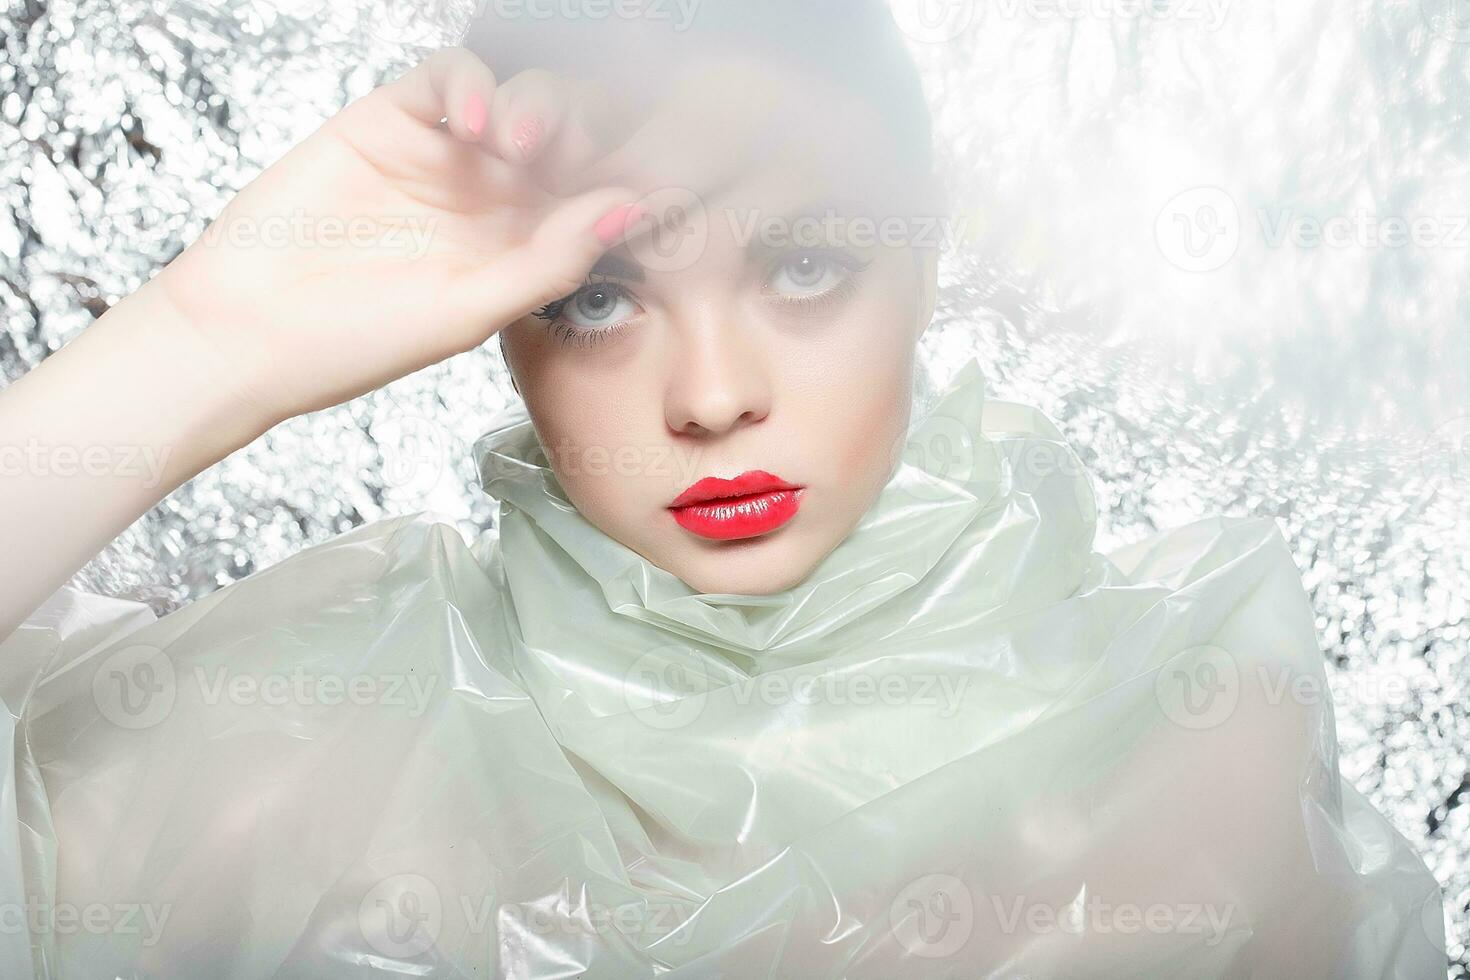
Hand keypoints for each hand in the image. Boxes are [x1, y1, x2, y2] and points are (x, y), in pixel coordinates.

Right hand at [151, 46, 641, 429]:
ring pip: (524, 98)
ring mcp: (449, 156)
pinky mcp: (393, 119)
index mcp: (527, 250)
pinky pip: (452, 76)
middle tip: (594, 149)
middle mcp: (497, 199)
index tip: (673, 179)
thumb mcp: (471, 310)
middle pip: (575, 141)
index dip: (636, 183)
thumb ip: (552, 259)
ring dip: (542, 108)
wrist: (249, 330)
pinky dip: (475, 85)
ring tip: (519, 148)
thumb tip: (631, 206)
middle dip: (598, 135)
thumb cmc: (357, 342)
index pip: (600, 201)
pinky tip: (474, 126)